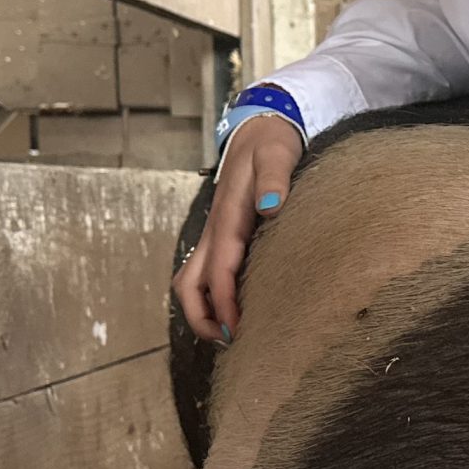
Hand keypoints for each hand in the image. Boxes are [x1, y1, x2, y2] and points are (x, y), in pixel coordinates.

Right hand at [174, 112, 303, 343]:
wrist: (260, 126)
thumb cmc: (271, 142)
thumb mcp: (277, 153)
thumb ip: (275, 179)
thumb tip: (270, 206)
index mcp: (228, 218)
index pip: (218, 271)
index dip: (224, 304)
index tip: (236, 331)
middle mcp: (215, 230)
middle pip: (190, 283)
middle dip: (201, 316)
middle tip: (228, 342)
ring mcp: (215, 233)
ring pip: (192, 279)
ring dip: (202, 309)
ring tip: (228, 333)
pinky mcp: (222, 234)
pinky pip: (206, 272)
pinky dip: (211, 295)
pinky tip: (234, 309)